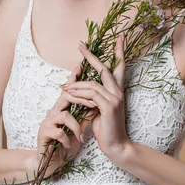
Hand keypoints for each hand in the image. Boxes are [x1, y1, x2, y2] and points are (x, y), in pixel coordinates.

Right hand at [32, 63, 97, 177]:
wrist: (53, 162)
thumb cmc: (67, 143)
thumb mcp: (80, 127)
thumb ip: (87, 114)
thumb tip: (98, 101)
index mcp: (64, 108)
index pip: (71, 89)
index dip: (75, 77)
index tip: (82, 64)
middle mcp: (54, 111)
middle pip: (66, 95)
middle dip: (81, 98)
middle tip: (94, 105)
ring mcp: (48, 121)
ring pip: (64, 114)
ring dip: (76, 126)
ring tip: (81, 135)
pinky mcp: (44, 133)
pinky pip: (59, 131)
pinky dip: (68, 138)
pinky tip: (71, 145)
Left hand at [62, 34, 128, 159]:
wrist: (116, 146)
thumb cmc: (107, 129)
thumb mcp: (100, 110)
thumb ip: (95, 98)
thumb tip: (84, 90)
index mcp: (119, 91)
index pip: (120, 67)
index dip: (119, 52)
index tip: (119, 38)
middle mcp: (119, 92)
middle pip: (105, 68)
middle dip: (91, 57)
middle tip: (80, 46)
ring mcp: (115, 98)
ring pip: (93, 83)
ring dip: (76, 84)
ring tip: (64, 87)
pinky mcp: (109, 106)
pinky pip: (90, 94)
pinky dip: (78, 94)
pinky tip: (69, 95)